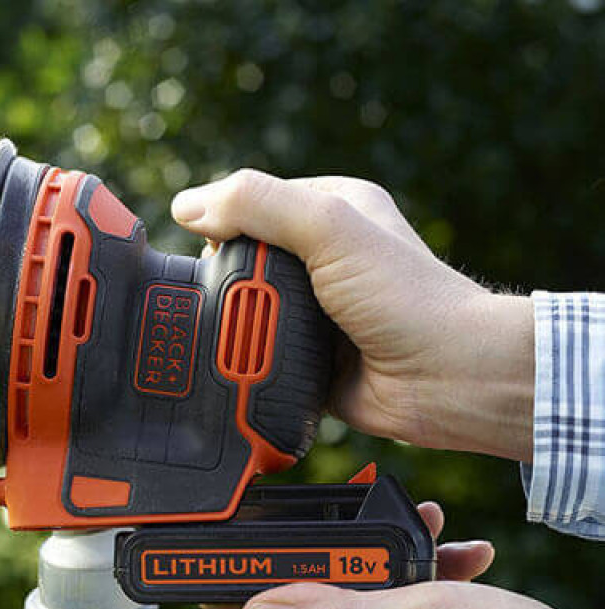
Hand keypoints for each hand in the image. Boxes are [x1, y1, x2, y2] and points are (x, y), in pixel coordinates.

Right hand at [172, 172, 534, 461]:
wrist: (447, 379)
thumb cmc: (407, 297)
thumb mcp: (330, 228)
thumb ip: (258, 205)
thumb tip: (187, 206)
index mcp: (332, 210)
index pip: (255, 204)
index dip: (224, 225)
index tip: (208, 252)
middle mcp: (325, 257)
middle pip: (248, 261)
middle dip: (229, 282)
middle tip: (232, 301)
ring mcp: (319, 310)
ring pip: (252, 311)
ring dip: (238, 326)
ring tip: (240, 339)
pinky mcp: (313, 357)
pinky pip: (265, 355)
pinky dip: (252, 362)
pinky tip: (246, 367)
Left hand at [203, 503, 597, 608]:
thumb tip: (255, 608)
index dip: (225, 581)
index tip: (208, 544)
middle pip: (306, 580)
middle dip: (314, 539)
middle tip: (334, 504)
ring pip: (361, 571)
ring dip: (377, 540)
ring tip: (418, 516)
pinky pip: (407, 578)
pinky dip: (423, 554)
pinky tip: (453, 543)